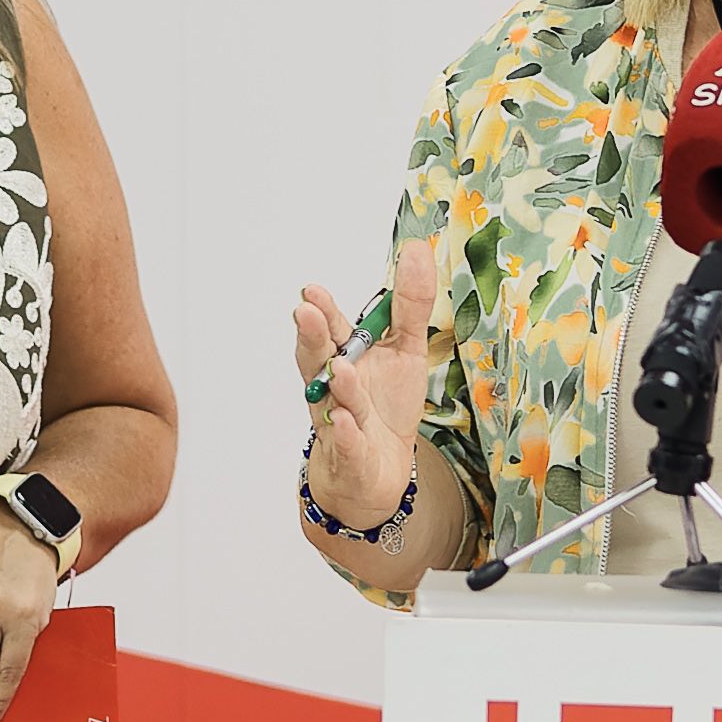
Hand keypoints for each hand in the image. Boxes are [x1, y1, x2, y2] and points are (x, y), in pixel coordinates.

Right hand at [294, 234, 437, 529]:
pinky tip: (346, 422)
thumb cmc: (384, 406)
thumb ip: (409, 304)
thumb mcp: (405, 350)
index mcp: (344, 359)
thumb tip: (415, 250)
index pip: (330, 332)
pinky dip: (345, 436)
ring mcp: (338, 424)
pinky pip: (345, 447)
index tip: (312, 291)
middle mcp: (333, 389)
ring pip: (333, 403)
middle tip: (306, 312)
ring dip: (338, 386)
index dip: (322, 312)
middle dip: (312, 338)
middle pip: (318, 362)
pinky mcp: (350, 458)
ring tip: (342, 368)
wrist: (377, 471)